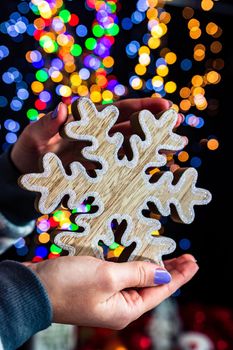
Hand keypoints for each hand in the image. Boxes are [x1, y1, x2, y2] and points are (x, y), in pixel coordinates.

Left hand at [11, 98, 171, 173]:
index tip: (164, 104)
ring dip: (153, 148)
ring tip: (176, 146)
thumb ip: (47, 124)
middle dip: (155, 124)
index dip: (141, 107)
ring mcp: (103, 158)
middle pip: (133, 129)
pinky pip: (123, 173)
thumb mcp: (34, 136)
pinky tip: (155, 172)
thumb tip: (62, 107)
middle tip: (178, 122)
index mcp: (89, 123)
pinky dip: (139, 171)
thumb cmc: (30, 150)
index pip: (118, 110)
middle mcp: (101, 138)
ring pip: (132, 150)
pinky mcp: (101, 176)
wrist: (29, 175)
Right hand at [27, 254, 197, 328]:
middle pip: (151, 284)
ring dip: (151, 264)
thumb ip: (137, 272)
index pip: (161, 290)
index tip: (194, 262)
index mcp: (125, 309)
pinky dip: (132, 261)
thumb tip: (162, 272)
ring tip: (169, 253)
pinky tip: (139, 253)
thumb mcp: (108, 276)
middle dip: (170, 269)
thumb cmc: (68, 285)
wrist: (33, 288)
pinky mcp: (95, 283)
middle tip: (187, 255)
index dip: (180, 275)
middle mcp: (118, 304)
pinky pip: (121, 272)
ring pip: (137, 277)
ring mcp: (106, 294)